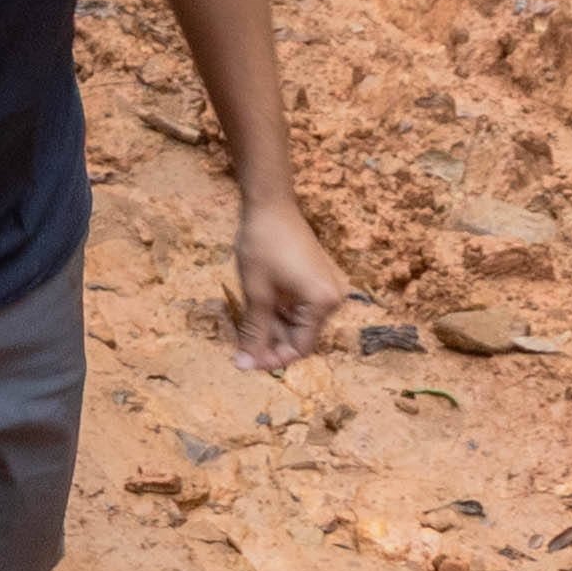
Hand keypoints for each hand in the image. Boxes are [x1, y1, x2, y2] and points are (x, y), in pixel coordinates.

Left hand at [229, 192, 352, 369]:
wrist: (269, 203)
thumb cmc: (263, 245)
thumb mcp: (257, 293)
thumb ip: (254, 332)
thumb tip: (245, 366)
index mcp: (322, 303)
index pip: (300, 348)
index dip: (273, 359)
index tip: (246, 362)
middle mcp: (330, 299)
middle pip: (300, 337)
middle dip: (270, 344)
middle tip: (241, 349)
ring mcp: (323, 289)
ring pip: (296, 324)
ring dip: (272, 329)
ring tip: (245, 328)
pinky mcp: (313, 281)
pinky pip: (297, 308)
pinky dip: (277, 314)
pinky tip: (255, 312)